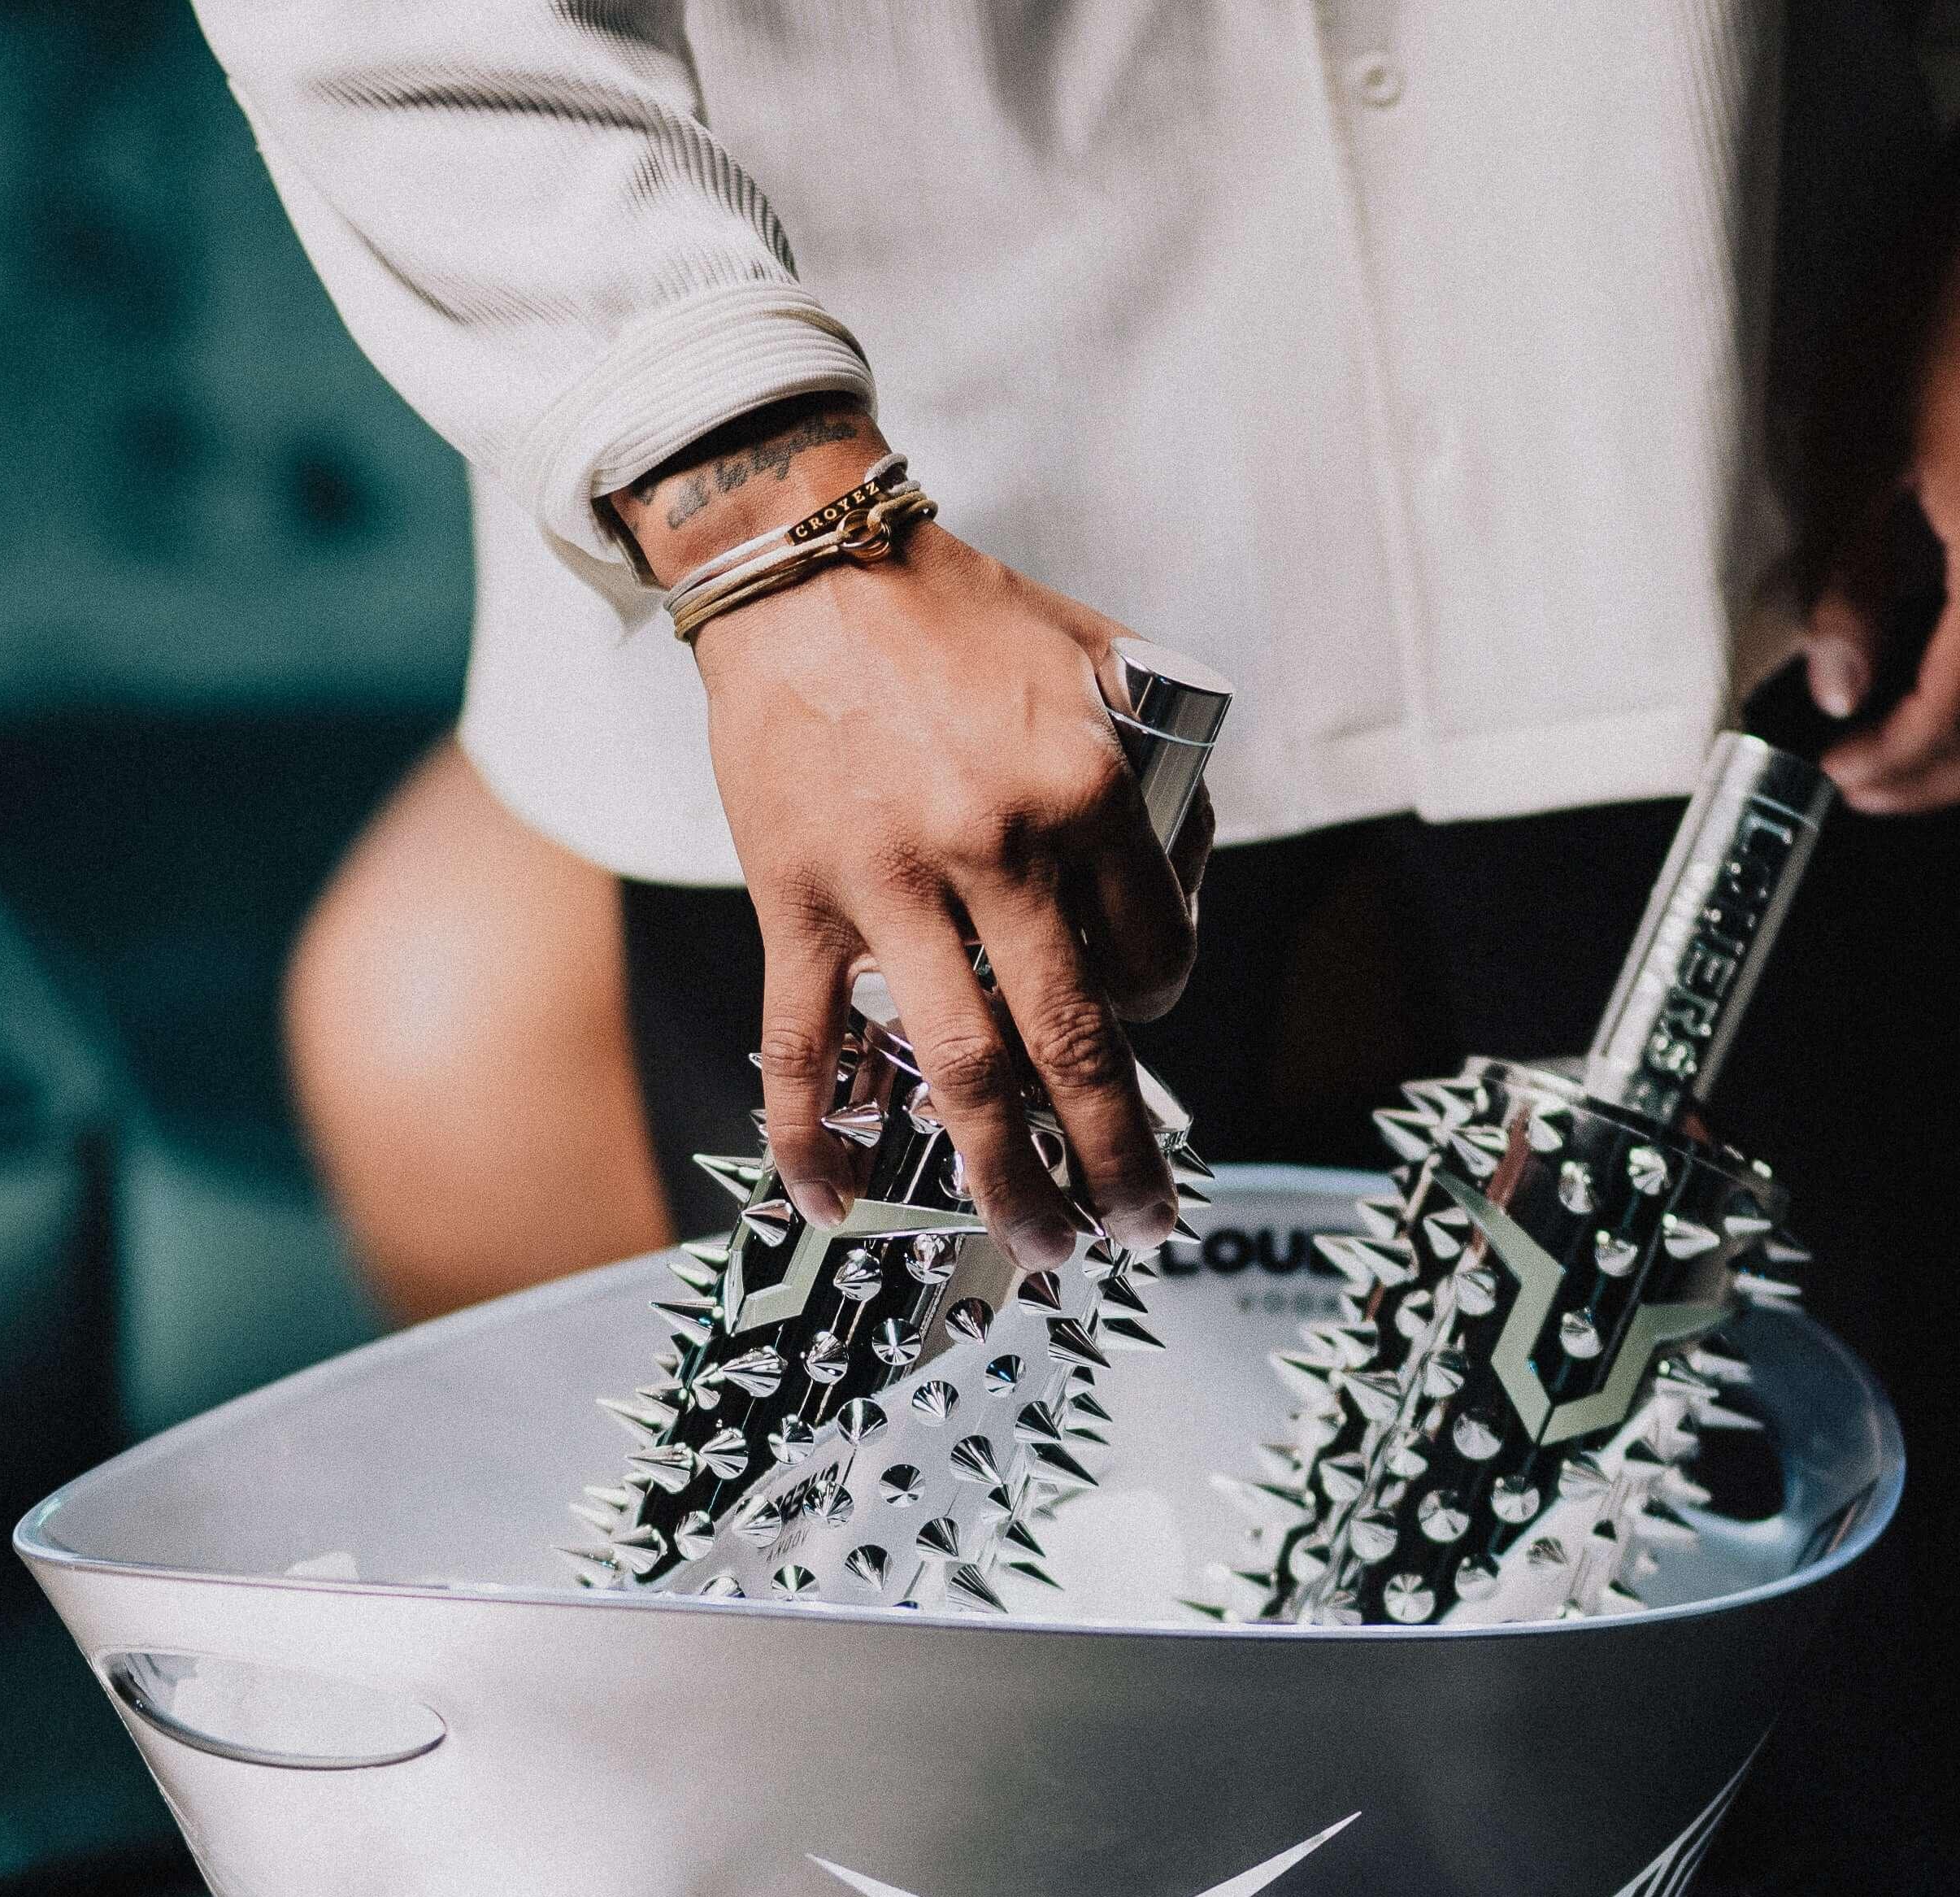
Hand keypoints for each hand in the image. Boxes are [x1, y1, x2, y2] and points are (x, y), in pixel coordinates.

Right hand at [612, 408, 1201, 1267]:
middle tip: (1140, 1228)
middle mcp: (999, 848)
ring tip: (1041, 1245)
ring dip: (1005, 1178)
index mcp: (1089, 789)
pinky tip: (836, 1207)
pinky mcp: (798, 899)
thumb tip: (1181, 900)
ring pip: (960, 1071)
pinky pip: (805, 1045)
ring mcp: (890, 885)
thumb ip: (1160, 781)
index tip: (1134, 1020)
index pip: (1154, 962)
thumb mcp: (1105, 669)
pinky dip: (817, 1138)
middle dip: (1118, 1161)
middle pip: (1075, 1050)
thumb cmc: (963, 621)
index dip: (1155, 1010)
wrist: (812, 568)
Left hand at [1802, 239, 1959, 812]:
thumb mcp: (1859, 434)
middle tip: (1873, 778)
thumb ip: (1849, 578)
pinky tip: (1953, 644)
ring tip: (1915, 726)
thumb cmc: (1951, 289)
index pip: (1958, 719)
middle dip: (1944, 766)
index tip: (1839, 779)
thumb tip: (1839, 684)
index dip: (1895, 767)